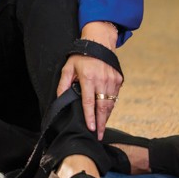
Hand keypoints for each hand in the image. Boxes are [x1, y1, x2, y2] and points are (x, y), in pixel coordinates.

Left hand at [56, 21, 121, 139]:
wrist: (99, 42)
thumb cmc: (81, 55)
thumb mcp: (68, 67)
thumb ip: (63, 83)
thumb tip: (60, 98)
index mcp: (88, 78)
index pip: (89, 102)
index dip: (90, 116)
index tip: (91, 128)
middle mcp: (102, 80)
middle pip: (103, 107)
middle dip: (101, 123)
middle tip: (99, 135)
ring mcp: (112, 80)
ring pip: (110, 103)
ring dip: (106, 116)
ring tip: (102, 127)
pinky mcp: (118, 79)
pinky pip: (115, 97)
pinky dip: (110, 106)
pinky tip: (106, 113)